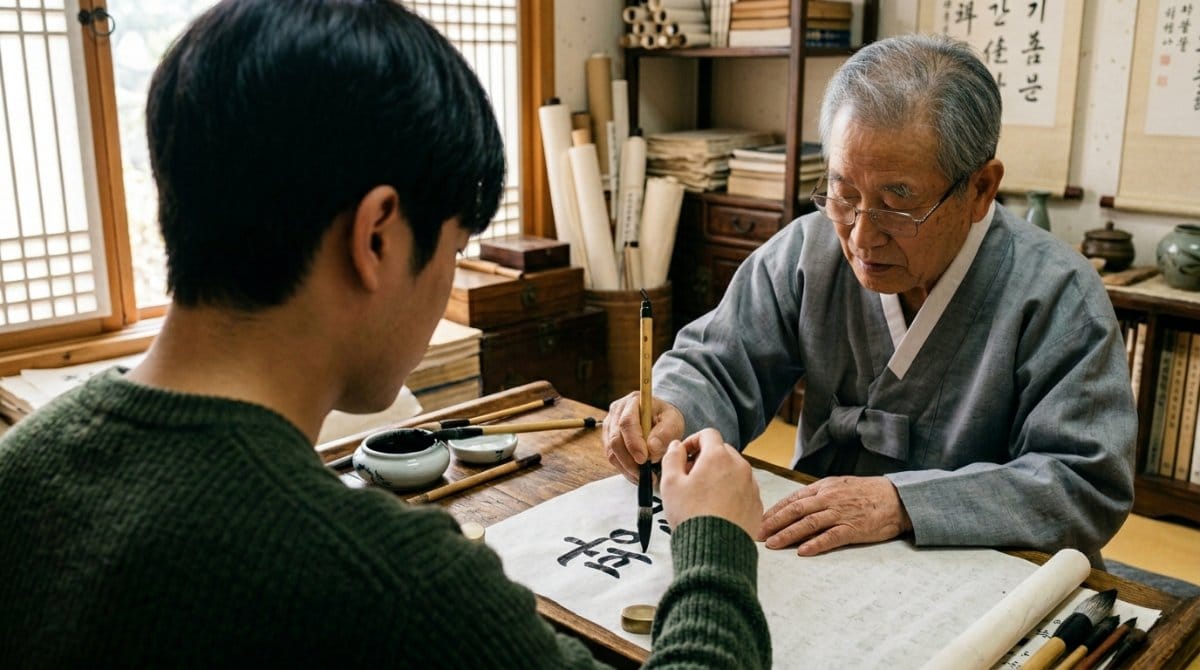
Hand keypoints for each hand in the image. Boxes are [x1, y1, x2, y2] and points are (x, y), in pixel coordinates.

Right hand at [602, 391, 684, 482]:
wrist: (660, 419)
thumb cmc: (666, 418)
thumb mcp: (673, 422)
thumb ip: (665, 433)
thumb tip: (651, 448)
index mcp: (633, 401)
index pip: (626, 423)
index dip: (633, 443)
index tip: (643, 459)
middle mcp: (617, 411)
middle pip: (615, 439)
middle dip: (629, 460)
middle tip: (644, 473)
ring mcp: (610, 425)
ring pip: (611, 451)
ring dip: (626, 467)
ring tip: (643, 476)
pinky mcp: (608, 438)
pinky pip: (612, 457)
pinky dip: (624, 468)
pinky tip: (636, 474)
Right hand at [659, 428, 761, 537]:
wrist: (715, 550)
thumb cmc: (690, 515)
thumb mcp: (670, 484)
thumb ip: (672, 458)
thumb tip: (677, 446)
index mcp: (718, 456)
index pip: (708, 434)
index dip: (692, 441)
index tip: (683, 456)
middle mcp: (740, 466)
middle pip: (722, 451)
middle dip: (705, 459)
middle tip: (689, 478)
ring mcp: (751, 485)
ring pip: (734, 471)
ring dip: (719, 476)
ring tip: (703, 497)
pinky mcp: (756, 504)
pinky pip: (743, 490)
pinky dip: (731, 493)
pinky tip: (717, 509)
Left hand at [757, 476, 911, 554]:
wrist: (896, 499)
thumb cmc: (866, 493)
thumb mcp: (838, 486)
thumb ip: (817, 494)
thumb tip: (794, 506)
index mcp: (823, 488)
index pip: (792, 499)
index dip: (773, 511)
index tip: (757, 520)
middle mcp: (828, 499)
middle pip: (795, 511)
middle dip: (773, 523)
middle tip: (756, 534)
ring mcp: (840, 514)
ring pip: (808, 524)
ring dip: (788, 534)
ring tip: (772, 545)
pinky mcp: (853, 529)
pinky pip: (831, 537)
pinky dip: (815, 544)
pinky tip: (802, 551)